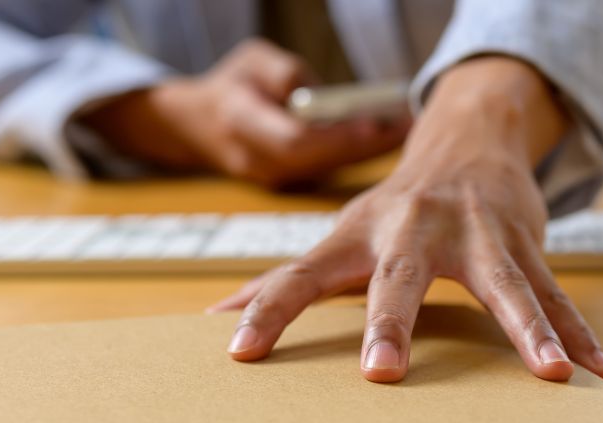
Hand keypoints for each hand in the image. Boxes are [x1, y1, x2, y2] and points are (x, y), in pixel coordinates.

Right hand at [84, 39, 408, 188]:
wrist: (195, 126)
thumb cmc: (231, 85)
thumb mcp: (253, 59)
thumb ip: (288, 75)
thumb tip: (325, 99)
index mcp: (239, 122)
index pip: (294, 140)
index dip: (335, 137)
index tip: (371, 123)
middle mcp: (257, 160)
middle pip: (321, 160)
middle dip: (366, 144)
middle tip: (406, 123)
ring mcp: (272, 178)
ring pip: (328, 169)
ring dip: (367, 151)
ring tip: (404, 128)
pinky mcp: (287, 184)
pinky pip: (327, 171)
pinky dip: (355, 155)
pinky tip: (384, 139)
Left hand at [209, 57, 602, 382]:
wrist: (465, 143)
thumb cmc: (389, 211)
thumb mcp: (334, 239)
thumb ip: (280, 283)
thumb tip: (214, 319)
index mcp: (356, 237)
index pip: (296, 275)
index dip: (265, 311)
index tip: (237, 351)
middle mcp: (412, 231)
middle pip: (398, 279)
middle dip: (390, 323)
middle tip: (381, 373)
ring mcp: (475, 234)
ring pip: (505, 284)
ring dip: (529, 329)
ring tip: (553, 373)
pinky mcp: (524, 243)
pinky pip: (555, 293)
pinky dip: (578, 332)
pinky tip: (600, 370)